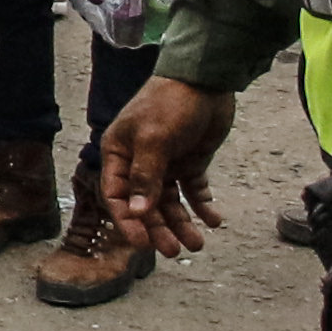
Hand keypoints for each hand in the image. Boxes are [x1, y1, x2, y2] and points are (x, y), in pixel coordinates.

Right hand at [88, 76, 234, 258]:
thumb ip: (145, 176)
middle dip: (160, 229)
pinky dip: (202, 206)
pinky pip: (194, 191)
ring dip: (182, 223)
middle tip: (175, 251)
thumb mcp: (154, 139)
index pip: (118, 196)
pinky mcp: (190, 162)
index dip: (128, 222)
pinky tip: (213, 220)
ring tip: (197, 243)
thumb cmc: (169, 103)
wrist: (206, 79)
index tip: (142, 244)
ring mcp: (166, 164)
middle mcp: (139, 162)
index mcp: (119, 153)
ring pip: (171, 203)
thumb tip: (138, 212)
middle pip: (146, 205)